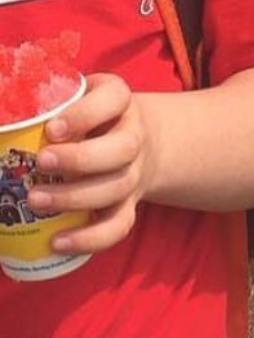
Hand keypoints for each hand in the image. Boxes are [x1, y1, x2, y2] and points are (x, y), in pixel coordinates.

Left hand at [27, 74, 155, 255]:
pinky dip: (91, 237)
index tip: (51, 128)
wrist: (131, 140)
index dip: (85, 115)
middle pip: (124, 148)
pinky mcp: (129, 203)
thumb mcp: (69, 97)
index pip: (114, 98)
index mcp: (118, 101)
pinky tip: (58, 241)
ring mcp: (134, 171)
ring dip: (76, 197)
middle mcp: (134, 135)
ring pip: (118, 186)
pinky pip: (119, 224)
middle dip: (81, 158)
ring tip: (35, 199)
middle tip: (42, 162)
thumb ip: (37, 103)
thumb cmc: (83, 116)